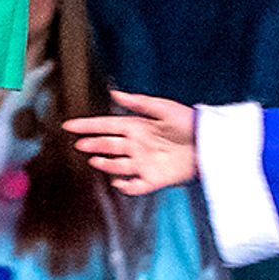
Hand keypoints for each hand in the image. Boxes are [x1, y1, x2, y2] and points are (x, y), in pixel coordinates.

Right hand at [63, 92, 200, 191]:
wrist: (209, 144)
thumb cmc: (188, 122)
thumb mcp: (163, 107)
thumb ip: (138, 103)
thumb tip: (115, 92)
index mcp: (136, 126)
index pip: (106, 125)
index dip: (88, 126)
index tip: (69, 125)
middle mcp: (136, 145)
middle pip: (108, 145)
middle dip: (92, 144)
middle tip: (79, 144)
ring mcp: (144, 163)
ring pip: (117, 165)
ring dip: (106, 164)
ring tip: (94, 161)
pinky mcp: (154, 179)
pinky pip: (135, 186)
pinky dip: (126, 186)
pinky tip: (118, 183)